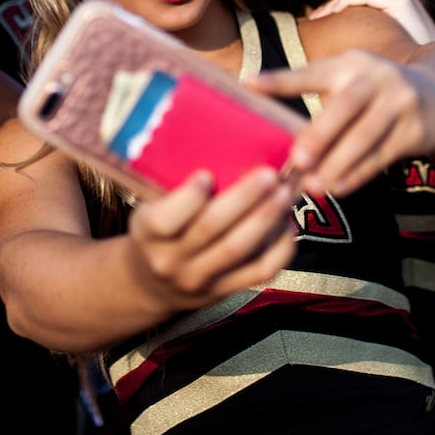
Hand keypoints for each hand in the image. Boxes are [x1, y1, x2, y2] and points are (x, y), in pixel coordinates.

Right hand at [125, 167, 296, 310]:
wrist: (149, 284)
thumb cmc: (156, 233)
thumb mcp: (148, 209)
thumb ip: (173, 189)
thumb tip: (216, 143)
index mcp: (147, 233)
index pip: (165, 219)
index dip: (188, 197)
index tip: (206, 174)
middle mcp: (171, 259)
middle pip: (210, 229)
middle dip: (243, 199)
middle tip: (268, 174)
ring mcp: (198, 279)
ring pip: (238, 250)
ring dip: (266, 219)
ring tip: (284, 193)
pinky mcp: (222, 291)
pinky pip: (257, 272)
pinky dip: (278, 250)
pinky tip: (287, 226)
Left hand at [249, 49, 434, 196]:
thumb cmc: (375, 96)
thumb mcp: (352, 83)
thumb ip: (320, 101)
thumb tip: (274, 136)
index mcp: (349, 63)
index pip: (311, 72)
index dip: (281, 79)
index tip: (249, 83)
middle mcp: (375, 77)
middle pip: (344, 106)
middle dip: (319, 134)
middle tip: (296, 159)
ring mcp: (399, 102)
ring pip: (364, 136)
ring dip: (337, 163)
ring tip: (312, 186)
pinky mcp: (417, 129)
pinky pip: (383, 155)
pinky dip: (359, 174)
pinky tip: (338, 188)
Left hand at [310, 0, 434, 43]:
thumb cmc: (404, 56)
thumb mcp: (380, 34)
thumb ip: (364, 23)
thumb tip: (330, 25)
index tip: (317, 17)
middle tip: (314, 18)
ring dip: (334, 0)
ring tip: (319, 18)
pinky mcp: (402, 1)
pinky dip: (344, 1)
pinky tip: (332, 14)